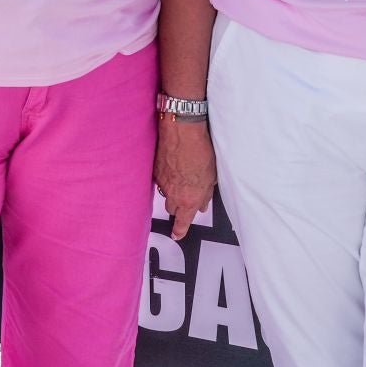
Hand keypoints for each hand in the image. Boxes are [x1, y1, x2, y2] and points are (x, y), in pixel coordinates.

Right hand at [155, 120, 216, 239]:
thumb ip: (205, 195)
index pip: (182, 222)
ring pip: (165, 194)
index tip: (177, 234)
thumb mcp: (211, 177)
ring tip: (180, 178)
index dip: (179, 230)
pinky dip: (165, 176)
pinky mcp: (154, 171)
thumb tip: (202, 205)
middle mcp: (173, 194)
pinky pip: (159, 180)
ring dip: (172, 191)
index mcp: (189, 199)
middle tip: (185, 196)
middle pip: (172, 208)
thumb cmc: (200, 152)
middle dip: (178, 205)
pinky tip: (172, 165)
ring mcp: (162, 183)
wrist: (182, 132)